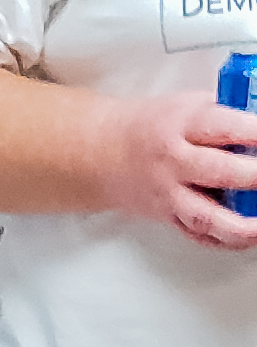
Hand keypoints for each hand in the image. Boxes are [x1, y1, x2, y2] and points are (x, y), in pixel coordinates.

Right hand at [94, 91, 256, 247]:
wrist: (104, 153)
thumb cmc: (154, 127)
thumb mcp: (191, 105)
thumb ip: (230, 116)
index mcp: (183, 125)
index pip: (225, 128)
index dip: (256, 133)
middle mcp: (174, 161)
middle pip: (218, 172)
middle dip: (254, 176)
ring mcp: (170, 194)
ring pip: (205, 216)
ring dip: (239, 226)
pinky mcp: (168, 217)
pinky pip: (198, 235)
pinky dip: (225, 240)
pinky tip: (246, 237)